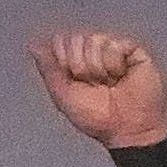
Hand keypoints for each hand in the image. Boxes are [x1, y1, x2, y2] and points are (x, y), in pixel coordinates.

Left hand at [29, 31, 166, 150]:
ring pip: (95, 40)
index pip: (59, 42)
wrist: (126, 127)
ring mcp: (112, 50)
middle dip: (80, 66)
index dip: (62, 60)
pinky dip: (115, 64)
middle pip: (76, 39)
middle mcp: (92, 53)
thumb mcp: (63, 94)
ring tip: (109, 83)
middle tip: (93, 84)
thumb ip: (48, 69)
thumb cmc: (96, 117)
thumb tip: (34, 46)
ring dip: (98, 68)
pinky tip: (122, 76)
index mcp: (74, 62)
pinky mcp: (133, 50)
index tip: (72, 80)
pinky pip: (115, 44)